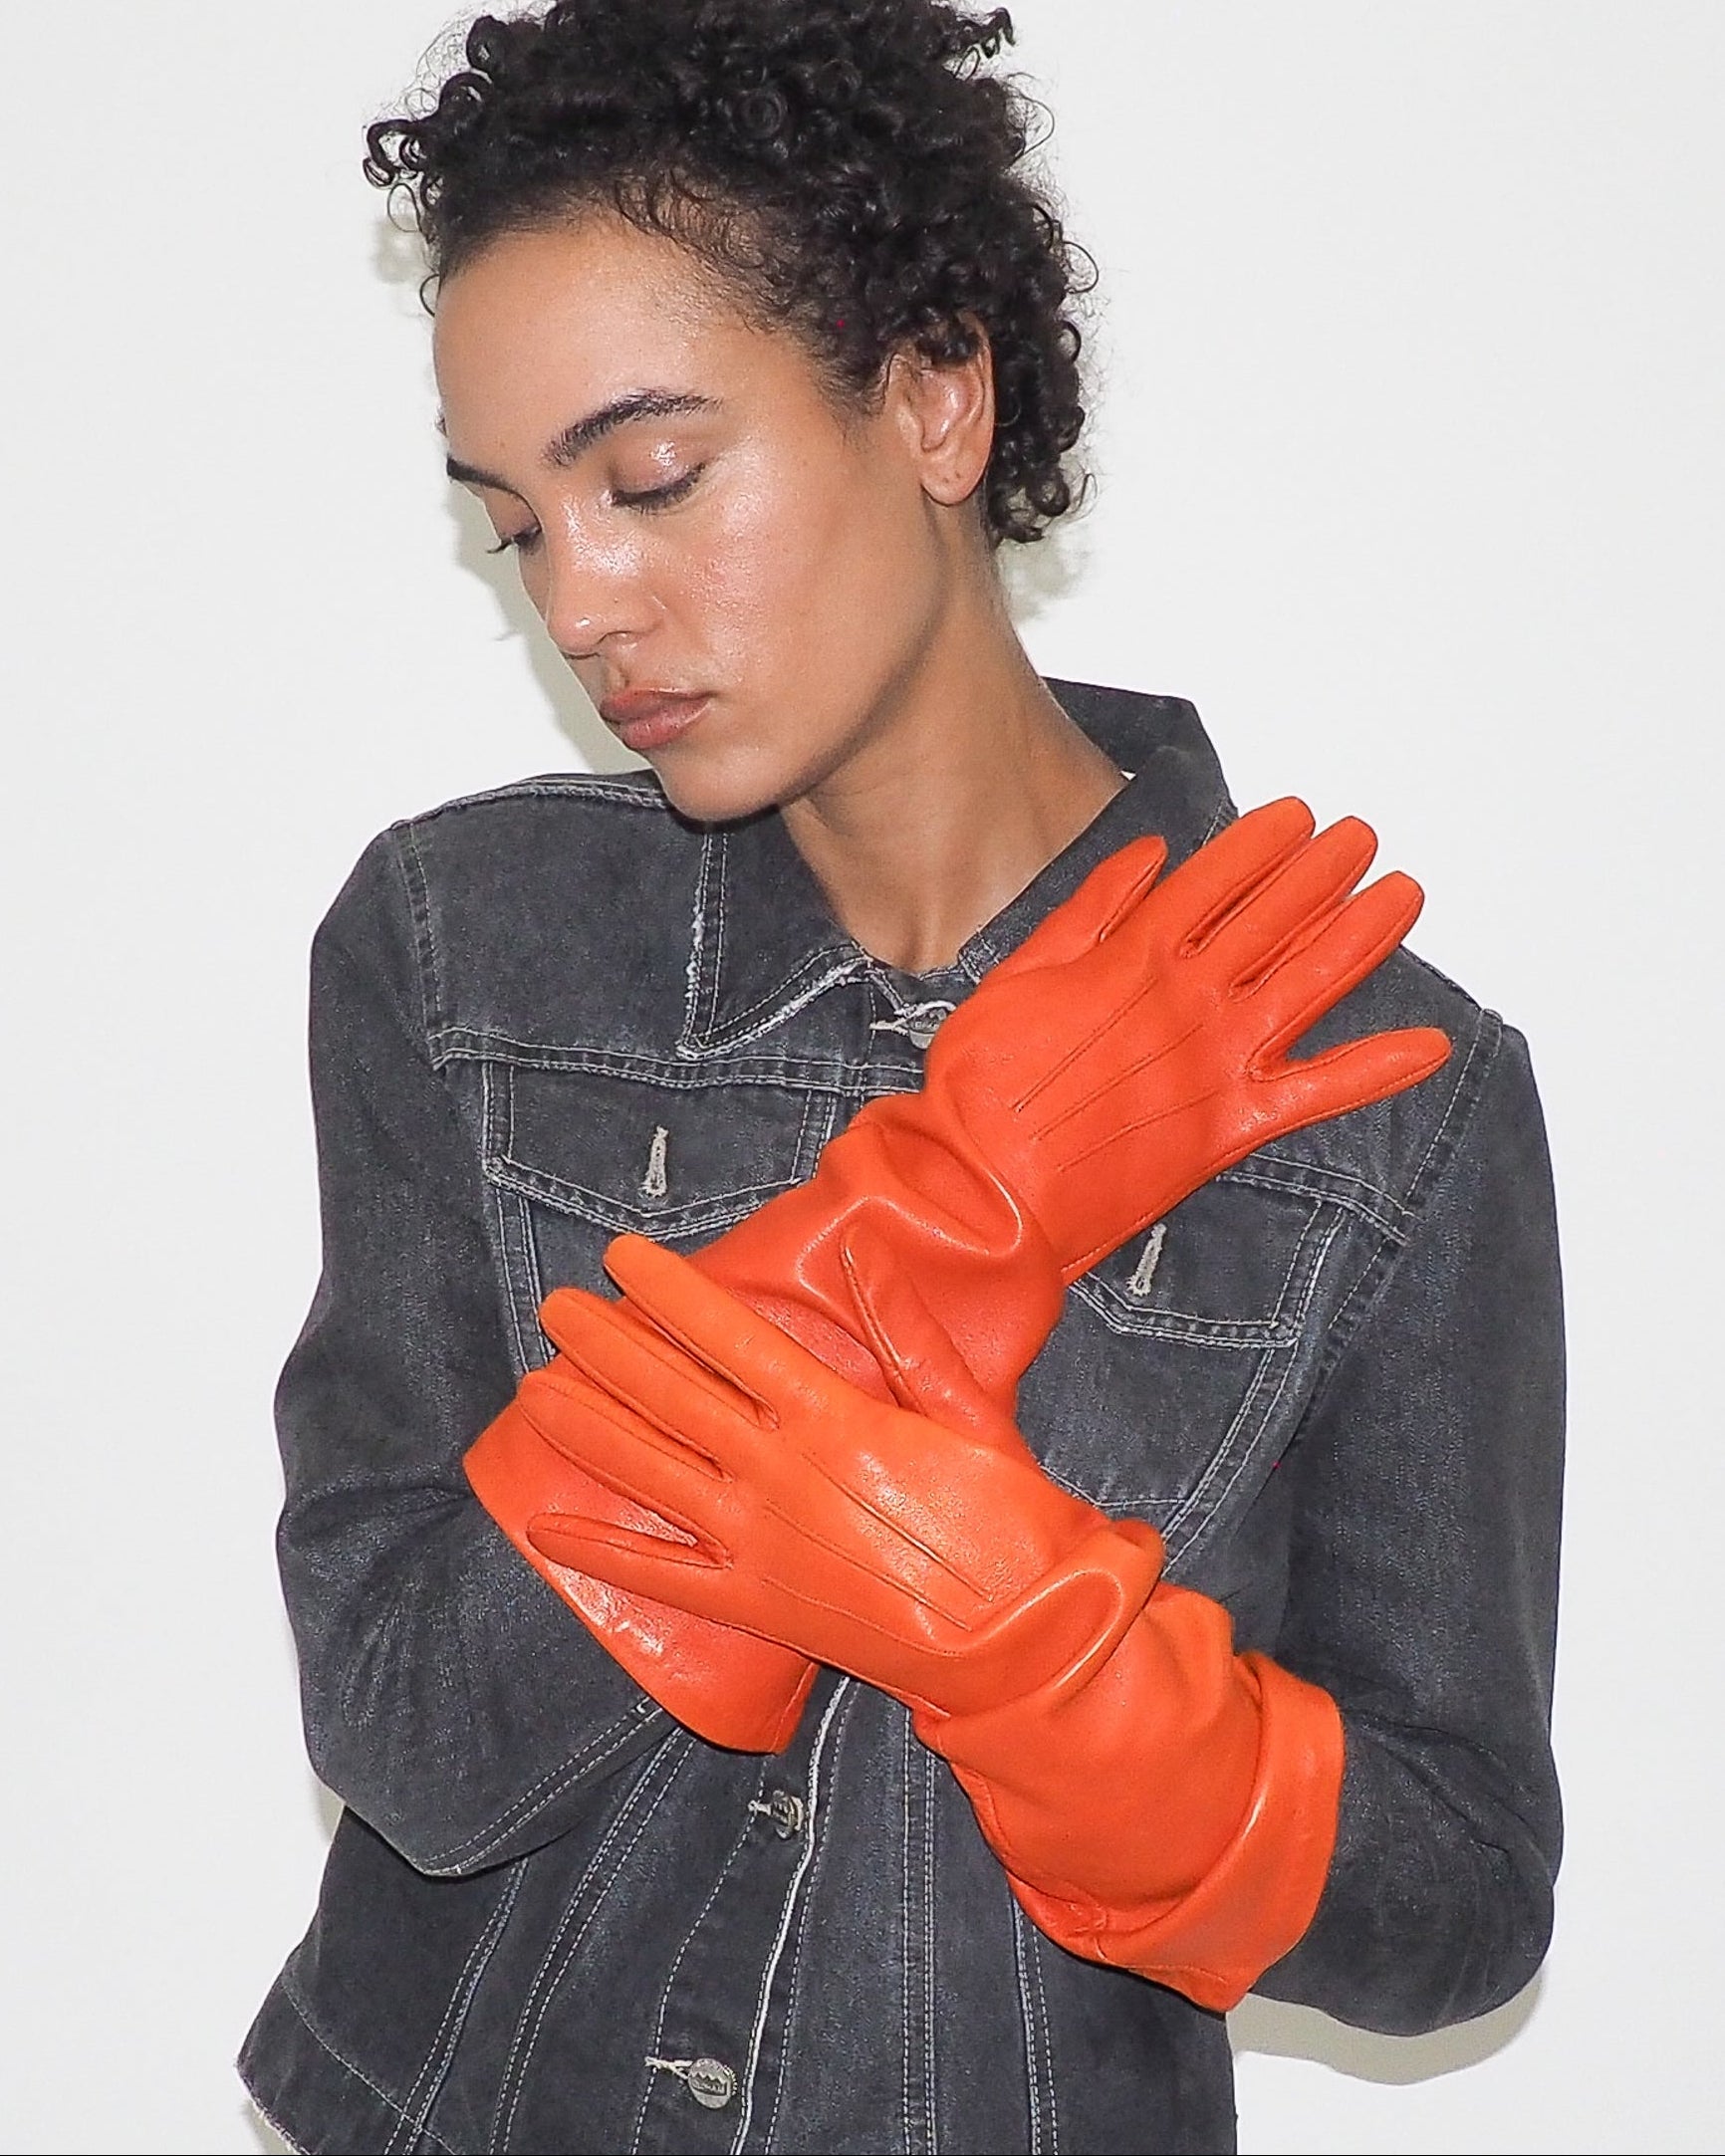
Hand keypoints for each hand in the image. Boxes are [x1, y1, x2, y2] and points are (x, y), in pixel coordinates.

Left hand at [521, 1232, 1344, 2012]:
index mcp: (836, 1416)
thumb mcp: (971, 1410)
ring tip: (535, 1389)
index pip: (730, 1337)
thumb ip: (908, 1329)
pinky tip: (547, 1525)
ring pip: (653, 1472)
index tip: (622, 1257)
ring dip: (589, 1427)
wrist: (1026, 1642)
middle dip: (608, 1345)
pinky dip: (604, 1552)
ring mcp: (762, 1542)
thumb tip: (864, 1248)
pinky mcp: (760, 1607)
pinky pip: (665, 1579)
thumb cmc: (1012, 1521)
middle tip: (556, 1307)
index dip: (670, 1294)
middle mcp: (782, 1473)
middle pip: (673, 1395)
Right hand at [918, 798, 1449, 1276]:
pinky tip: (1429, 1048)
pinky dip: (1375, 1070)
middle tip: (1361, 837)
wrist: (981, 1191)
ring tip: (1403, 893)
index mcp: (1132, 958)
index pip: (1216, 881)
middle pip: (1275, 918)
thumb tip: (1147, 857)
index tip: (1298, 815)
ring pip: (1311, 984)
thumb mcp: (1017, 976)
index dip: (1264, 844)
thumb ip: (1088, 912)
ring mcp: (1217, 1063)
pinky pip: (1319, 1093)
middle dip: (1325, 871)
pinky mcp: (1230, 1130)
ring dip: (1364, 935)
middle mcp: (1188, 1000)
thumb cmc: (979, 1092)